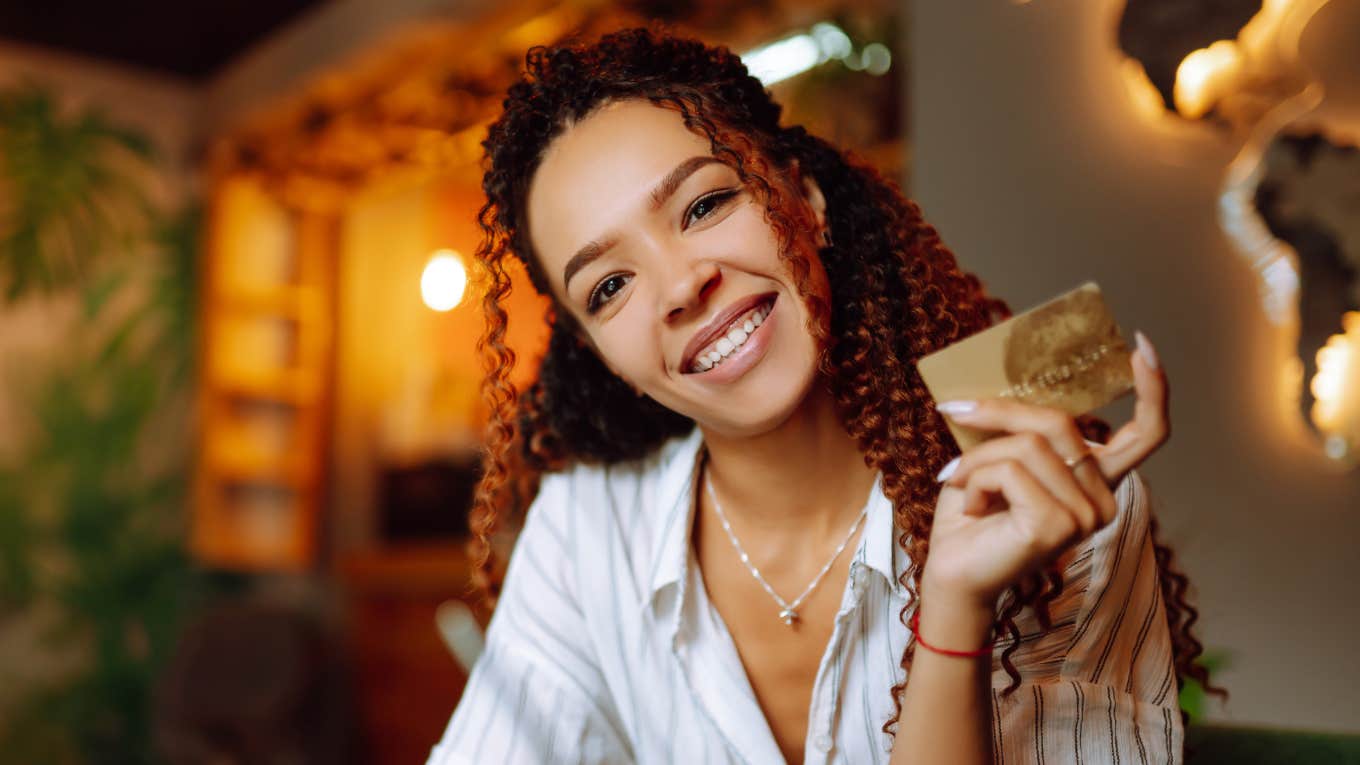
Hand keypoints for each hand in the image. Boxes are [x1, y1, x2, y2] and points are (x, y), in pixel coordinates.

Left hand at [921, 332, 1169, 607]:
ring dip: (979, 456)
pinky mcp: (1058, 525)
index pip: (1146, 434)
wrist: (951, 574)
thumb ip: (1020, 428)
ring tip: (959, 479)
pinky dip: (977, 477)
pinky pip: (1012, 471)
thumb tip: (1008, 378)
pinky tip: (970, 506)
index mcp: (1097, 482)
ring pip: (1029, 445)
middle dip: (1002, 411)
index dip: (1153, 389)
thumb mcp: (999, 458)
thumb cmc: (972, 516)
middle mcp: (1103, 500)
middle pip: (1061, 423)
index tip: (1143, 346)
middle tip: (956, 408)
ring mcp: (1086, 515)